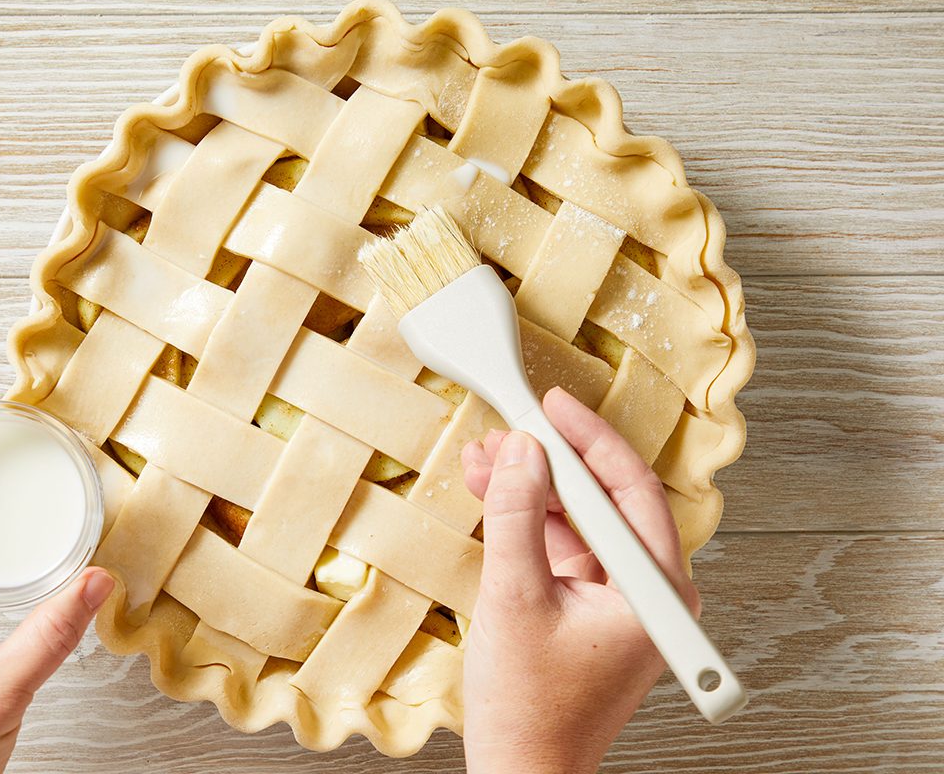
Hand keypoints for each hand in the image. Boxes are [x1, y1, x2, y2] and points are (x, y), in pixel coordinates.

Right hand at [460, 387, 699, 773]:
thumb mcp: (514, 597)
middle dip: (549, 463)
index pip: (630, 490)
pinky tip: (495, 493)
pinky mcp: (590, 605)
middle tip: (508, 431)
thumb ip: (517, 516)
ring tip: (487, 461)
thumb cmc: (529, 708)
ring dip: (532, 489)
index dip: (588, 439)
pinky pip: (563, 546)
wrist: (521, 770)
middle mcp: (648, 591)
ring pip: (579, 519)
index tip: (554, 405)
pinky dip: (529, 520)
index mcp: (655, 591)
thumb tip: (522, 452)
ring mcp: (619, 599)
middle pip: (603, 500)